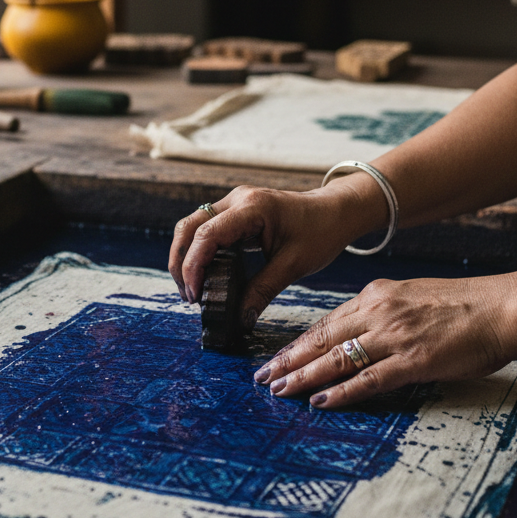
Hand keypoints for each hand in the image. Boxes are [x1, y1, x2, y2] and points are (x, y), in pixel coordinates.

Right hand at [169, 183, 379, 328]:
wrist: (335, 211)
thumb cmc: (320, 232)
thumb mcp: (294, 265)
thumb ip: (263, 290)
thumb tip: (240, 318)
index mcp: (252, 207)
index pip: (207, 234)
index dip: (193, 265)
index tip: (194, 295)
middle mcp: (236, 199)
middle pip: (189, 226)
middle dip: (181, 262)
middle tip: (188, 296)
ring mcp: (233, 202)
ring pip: (192, 225)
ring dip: (186, 256)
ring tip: (192, 290)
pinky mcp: (234, 210)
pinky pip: (205, 228)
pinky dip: (198, 251)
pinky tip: (204, 275)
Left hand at [254, 275, 516, 407]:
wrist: (501, 308)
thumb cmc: (463, 305)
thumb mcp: (411, 296)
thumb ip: (383, 311)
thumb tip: (359, 332)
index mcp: (376, 295)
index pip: (326, 323)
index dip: (298, 342)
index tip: (278, 357)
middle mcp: (378, 312)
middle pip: (322, 339)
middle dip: (289, 360)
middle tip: (264, 376)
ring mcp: (394, 336)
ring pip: (337, 359)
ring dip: (304, 377)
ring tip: (281, 390)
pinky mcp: (412, 360)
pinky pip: (368, 379)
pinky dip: (341, 391)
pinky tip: (320, 401)